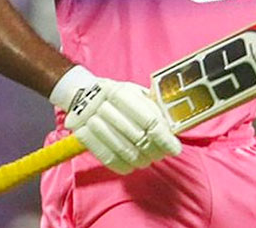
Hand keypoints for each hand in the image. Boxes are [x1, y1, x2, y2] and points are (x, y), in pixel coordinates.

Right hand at [52, 66, 181, 173]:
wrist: (83, 95)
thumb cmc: (119, 97)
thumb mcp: (136, 93)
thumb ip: (154, 108)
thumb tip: (173, 129)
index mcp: (120, 91)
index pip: (149, 121)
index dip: (164, 138)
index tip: (174, 149)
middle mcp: (103, 104)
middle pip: (138, 138)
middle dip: (154, 150)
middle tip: (161, 154)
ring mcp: (89, 120)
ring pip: (124, 150)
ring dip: (141, 159)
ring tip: (147, 159)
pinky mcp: (81, 135)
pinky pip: (106, 157)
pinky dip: (123, 165)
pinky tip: (131, 165)